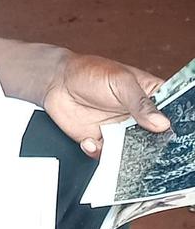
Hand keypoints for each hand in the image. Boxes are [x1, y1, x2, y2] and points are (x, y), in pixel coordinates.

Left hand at [42, 52, 169, 156]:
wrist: (57, 81)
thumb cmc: (90, 72)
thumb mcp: (120, 82)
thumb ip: (140, 103)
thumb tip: (161, 123)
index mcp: (151, 97)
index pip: (171, 114)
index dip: (172, 125)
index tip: (167, 132)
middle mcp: (139, 117)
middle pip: (156, 139)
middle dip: (151, 146)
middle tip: (142, 144)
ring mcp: (121, 131)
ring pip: (133, 152)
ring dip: (125, 154)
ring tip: (114, 145)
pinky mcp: (102, 142)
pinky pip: (107, 157)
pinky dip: (99, 153)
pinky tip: (90, 141)